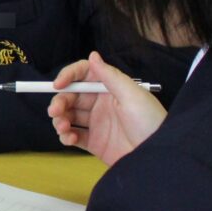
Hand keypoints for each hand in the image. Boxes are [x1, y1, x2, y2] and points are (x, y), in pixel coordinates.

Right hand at [48, 51, 166, 166]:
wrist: (157, 155)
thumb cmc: (151, 122)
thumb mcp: (132, 95)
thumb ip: (110, 76)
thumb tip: (93, 55)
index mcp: (110, 89)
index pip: (84, 76)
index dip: (68, 76)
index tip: (57, 85)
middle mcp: (101, 104)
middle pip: (71, 97)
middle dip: (60, 102)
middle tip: (55, 112)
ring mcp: (97, 123)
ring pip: (69, 116)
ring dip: (60, 120)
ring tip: (62, 127)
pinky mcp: (94, 142)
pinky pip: (73, 136)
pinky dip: (66, 136)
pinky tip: (69, 138)